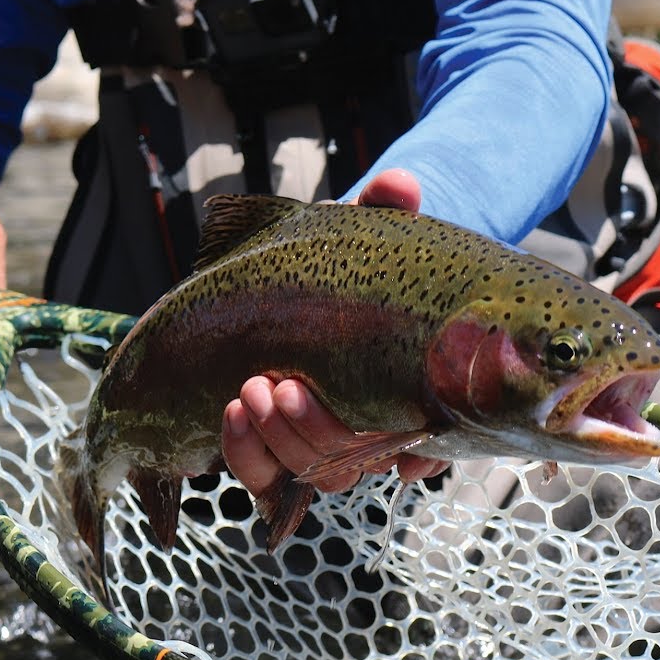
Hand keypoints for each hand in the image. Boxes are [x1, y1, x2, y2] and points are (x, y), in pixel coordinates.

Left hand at [222, 169, 449, 499]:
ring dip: (277, 441)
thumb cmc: (349, 261)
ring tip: (249, 392)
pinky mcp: (272, 441)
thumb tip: (398, 185)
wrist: (300, 279)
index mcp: (408, 390)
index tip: (404, 454)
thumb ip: (385, 209)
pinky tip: (232, 412)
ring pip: (311, 472)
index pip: (427, 445)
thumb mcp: (368, 233)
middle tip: (282, 386)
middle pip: (354, 464)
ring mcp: (320, 438)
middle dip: (315, 433)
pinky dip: (245, 453)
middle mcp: (368, 427)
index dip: (421, 458)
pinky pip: (262, 473)